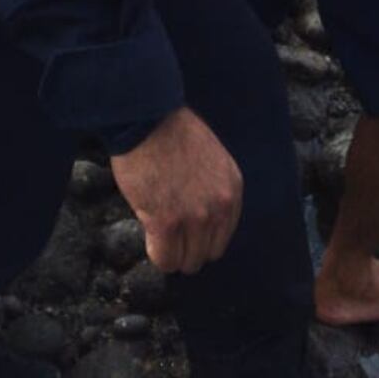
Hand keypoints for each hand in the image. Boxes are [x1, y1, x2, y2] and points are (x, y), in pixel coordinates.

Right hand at [109, 107, 241, 274]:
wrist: (146, 116)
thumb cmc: (170, 130)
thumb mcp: (209, 159)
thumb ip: (210, 190)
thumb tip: (200, 219)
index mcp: (232, 190)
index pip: (222, 237)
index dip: (200, 236)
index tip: (185, 229)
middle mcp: (219, 207)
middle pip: (206, 253)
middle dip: (187, 247)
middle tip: (169, 232)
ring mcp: (195, 217)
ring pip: (186, 262)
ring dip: (171, 251)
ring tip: (157, 233)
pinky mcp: (167, 223)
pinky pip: (164, 259)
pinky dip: (155, 252)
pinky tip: (149, 234)